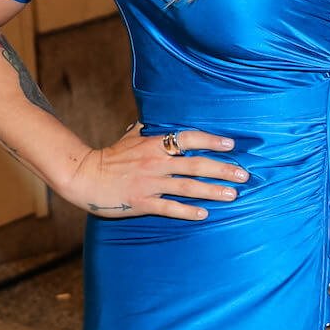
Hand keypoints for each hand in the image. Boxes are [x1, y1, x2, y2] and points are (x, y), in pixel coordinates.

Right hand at [66, 126, 247, 219]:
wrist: (85, 177)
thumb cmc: (111, 156)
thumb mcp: (131, 135)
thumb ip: (151, 127)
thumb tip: (166, 115)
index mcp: (154, 144)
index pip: (188, 138)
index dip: (211, 140)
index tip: (231, 144)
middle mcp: (155, 162)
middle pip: (195, 164)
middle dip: (222, 169)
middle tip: (244, 175)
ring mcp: (149, 183)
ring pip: (187, 187)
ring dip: (212, 191)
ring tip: (232, 195)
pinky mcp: (141, 203)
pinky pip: (169, 208)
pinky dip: (187, 211)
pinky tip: (204, 214)